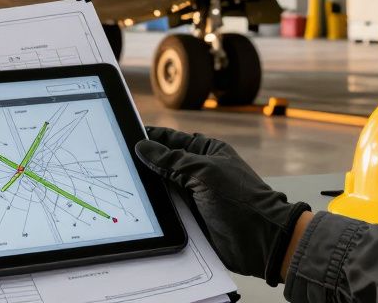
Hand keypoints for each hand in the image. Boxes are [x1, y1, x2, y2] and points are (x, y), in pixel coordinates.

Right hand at [137, 128, 309, 285]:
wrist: (261, 241)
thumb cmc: (242, 199)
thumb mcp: (204, 173)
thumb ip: (171, 160)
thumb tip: (143, 146)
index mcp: (206, 151)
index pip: (171, 139)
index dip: (149, 137)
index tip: (125, 135)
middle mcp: (198, 172)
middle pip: (163, 164)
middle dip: (143, 165)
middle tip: (116, 163)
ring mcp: (193, 195)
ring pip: (162, 188)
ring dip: (148, 190)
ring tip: (122, 185)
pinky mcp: (189, 218)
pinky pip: (166, 211)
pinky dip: (155, 210)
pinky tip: (137, 208)